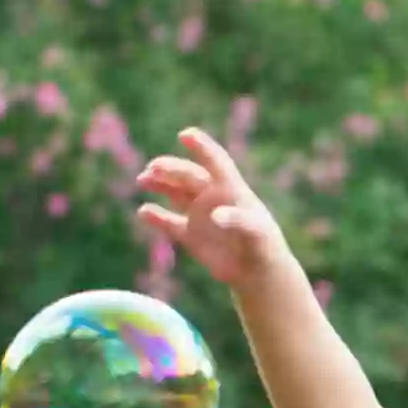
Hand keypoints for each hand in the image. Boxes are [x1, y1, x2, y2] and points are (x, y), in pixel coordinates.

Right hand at [135, 127, 287, 286]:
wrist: (258, 273)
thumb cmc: (264, 246)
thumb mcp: (256, 232)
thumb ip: (238, 220)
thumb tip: (215, 216)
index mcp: (231, 189)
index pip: (215, 161)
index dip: (202, 146)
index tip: (186, 135)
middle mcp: (212, 197)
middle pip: (188, 175)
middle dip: (170, 169)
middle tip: (152, 168)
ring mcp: (199, 214)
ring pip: (174, 192)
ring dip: (159, 184)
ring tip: (143, 179)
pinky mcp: (190, 235)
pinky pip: (168, 222)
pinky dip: (156, 217)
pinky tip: (143, 212)